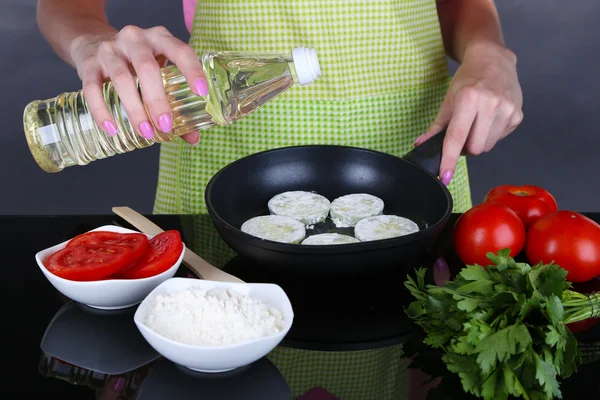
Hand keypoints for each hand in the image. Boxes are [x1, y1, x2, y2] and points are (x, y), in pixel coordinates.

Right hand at [71, 25, 206, 143]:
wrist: (93, 43)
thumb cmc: (135, 63)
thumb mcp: (158, 73)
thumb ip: (176, 103)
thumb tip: (193, 137)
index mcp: (159, 39)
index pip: (180, 50)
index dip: (192, 70)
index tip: (201, 93)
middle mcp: (135, 39)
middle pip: (147, 67)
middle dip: (157, 100)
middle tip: (165, 126)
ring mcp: (109, 49)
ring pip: (121, 78)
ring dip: (134, 108)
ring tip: (145, 132)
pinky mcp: (88, 63)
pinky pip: (92, 87)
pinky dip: (101, 110)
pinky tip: (111, 128)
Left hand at [415, 42, 523, 184]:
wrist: (494, 60)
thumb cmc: (468, 79)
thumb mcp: (448, 99)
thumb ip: (436, 126)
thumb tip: (421, 145)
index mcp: (469, 99)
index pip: (457, 137)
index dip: (449, 159)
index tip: (445, 176)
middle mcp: (491, 104)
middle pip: (474, 148)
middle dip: (464, 148)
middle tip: (461, 133)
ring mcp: (507, 110)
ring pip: (487, 147)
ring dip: (477, 142)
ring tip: (476, 124)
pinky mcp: (517, 115)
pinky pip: (499, 139)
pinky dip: (490, 135)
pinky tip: (489, 119)